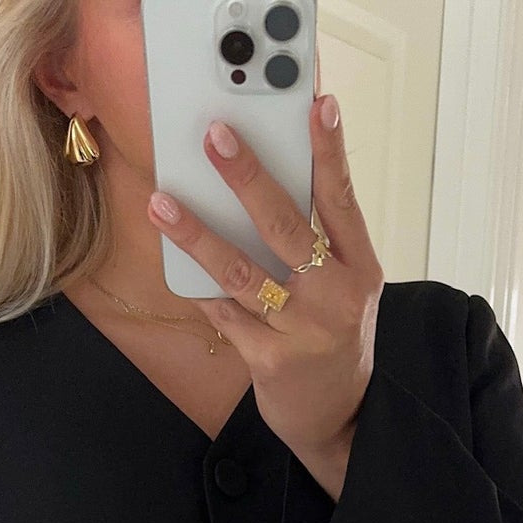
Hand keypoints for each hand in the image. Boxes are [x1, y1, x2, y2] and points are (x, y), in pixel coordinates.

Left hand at [146, 93, 383, 476]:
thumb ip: (321, 242)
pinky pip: (224, 313)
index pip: (342, 199)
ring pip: (242, 272)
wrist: (341, 418)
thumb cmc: (336, 340)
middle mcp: (336, 298)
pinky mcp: (270, 362)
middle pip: (286, 227)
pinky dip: (198, 287)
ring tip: (162, 202)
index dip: (329, 150)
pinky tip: (174, 261)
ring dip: (196, 234)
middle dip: (247, 177)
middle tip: (215, 137)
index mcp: (360, 270)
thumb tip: (269, 181)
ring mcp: (303, 332)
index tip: (316, 104)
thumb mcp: (346, 288)